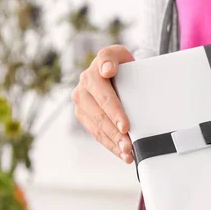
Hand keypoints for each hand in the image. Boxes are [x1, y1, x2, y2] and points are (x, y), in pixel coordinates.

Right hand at [71, 45, 134, 163]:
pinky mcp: (84, 116)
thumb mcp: (119, 55)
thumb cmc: (121, 64)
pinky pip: (97, 134)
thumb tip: (106, 69)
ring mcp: (81, 104)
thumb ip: (112, 58)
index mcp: (92, 74)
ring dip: (113, 142)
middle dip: (115, 132)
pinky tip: (122, 154)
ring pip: (97, 127)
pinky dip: (110, 145)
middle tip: (129, 145)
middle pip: (100, 115)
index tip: (125, 126)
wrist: (115, 71)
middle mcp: (83, 89)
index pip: (104, 96)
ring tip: (127, 153)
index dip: (115, 112)